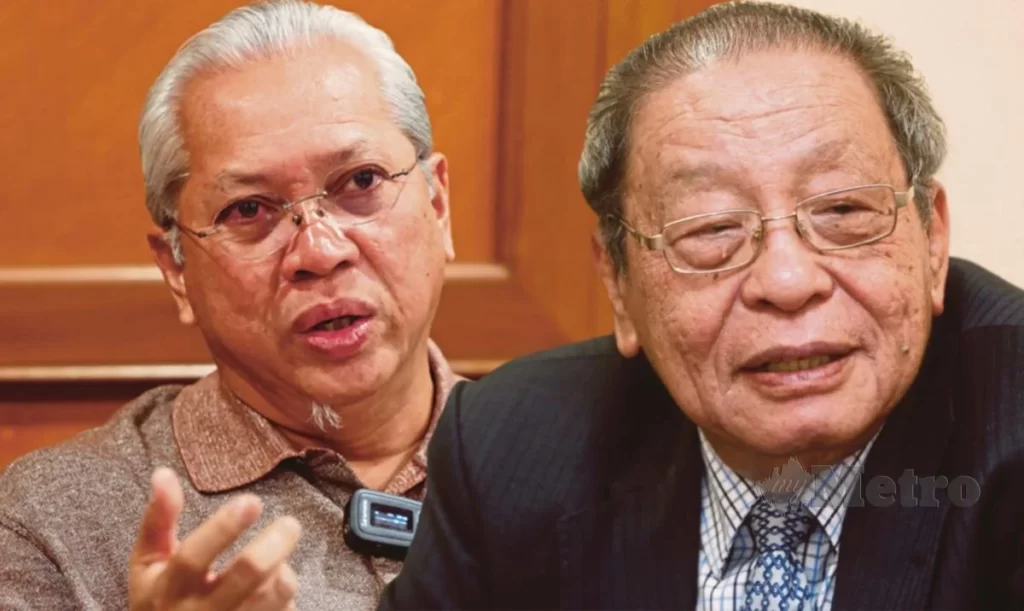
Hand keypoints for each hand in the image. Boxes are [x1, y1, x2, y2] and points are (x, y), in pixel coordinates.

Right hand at [129, 467, 301, 609]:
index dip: (222, 528)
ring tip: (279, 557)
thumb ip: (159, 519)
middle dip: (273, 544)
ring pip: (272, 597)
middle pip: (246, 576)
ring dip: (283, 571)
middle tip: (290, 524)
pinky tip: (276, 584)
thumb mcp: (148, 562)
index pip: (192, 557)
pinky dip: (286, 595)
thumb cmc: (161, 595)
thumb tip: (164, 473)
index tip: (252, 501)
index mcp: (166, 589)